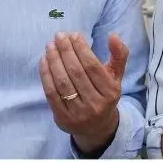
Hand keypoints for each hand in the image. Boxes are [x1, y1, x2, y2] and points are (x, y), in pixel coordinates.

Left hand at [38, 32, 127, 152]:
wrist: (96, 127)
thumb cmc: (104, 94)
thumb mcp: (115, 77)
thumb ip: (119, 55)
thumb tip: (113, 36)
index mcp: (110, 92)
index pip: (92, 66)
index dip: (81, 49)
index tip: (73, 35)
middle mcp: (95, 104)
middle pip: (76, 73)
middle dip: (65, 51)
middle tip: (59, 36)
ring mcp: (78, 113)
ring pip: (63, 82)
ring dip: (54, 61)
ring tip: (50, 45)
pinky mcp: (63, 118)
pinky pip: (51, 93)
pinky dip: (46, 75)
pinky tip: (44, 60)